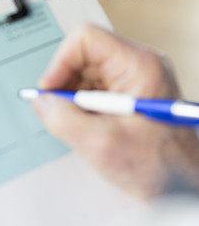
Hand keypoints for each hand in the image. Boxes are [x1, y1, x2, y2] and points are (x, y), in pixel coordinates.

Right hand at [33, 24, 198, 196]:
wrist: (186, 185)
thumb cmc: (163, 167)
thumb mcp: (103, 146)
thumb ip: (64, 121)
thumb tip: (42, 103)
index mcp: (139, 66)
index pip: (86, 40)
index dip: (61, 63)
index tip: (50, 90)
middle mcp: (139, 66)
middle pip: (84, 57)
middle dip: (66, 86)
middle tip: (60, 113)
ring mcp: (136, 80)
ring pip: (87, 75)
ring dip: (75, 101)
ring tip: (84, 128)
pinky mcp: (131, 95)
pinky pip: (95, 91)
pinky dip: (85, 110)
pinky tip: (93, 130)